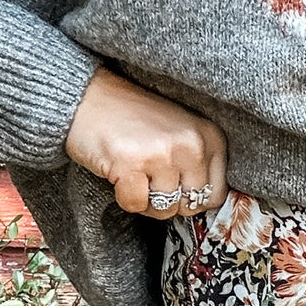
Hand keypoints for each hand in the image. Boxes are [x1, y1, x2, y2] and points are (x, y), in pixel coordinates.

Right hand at [65, 68, 228, 216]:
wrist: (89, 96)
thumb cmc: (134, 118)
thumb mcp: (180, 133)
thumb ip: (198, 164)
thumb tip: (204, 204)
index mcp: (210, 137)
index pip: (216, 195)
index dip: (192, 198)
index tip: (173, 183)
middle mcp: (192, 145)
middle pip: (190, 206)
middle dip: (168, 201)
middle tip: (149, 177)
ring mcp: (162, 154)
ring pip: (163, 209)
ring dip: (145, 199)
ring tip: (134, 171)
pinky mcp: (132, 164)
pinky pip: (135, 205)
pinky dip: (123, 196)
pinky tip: (120, 172)